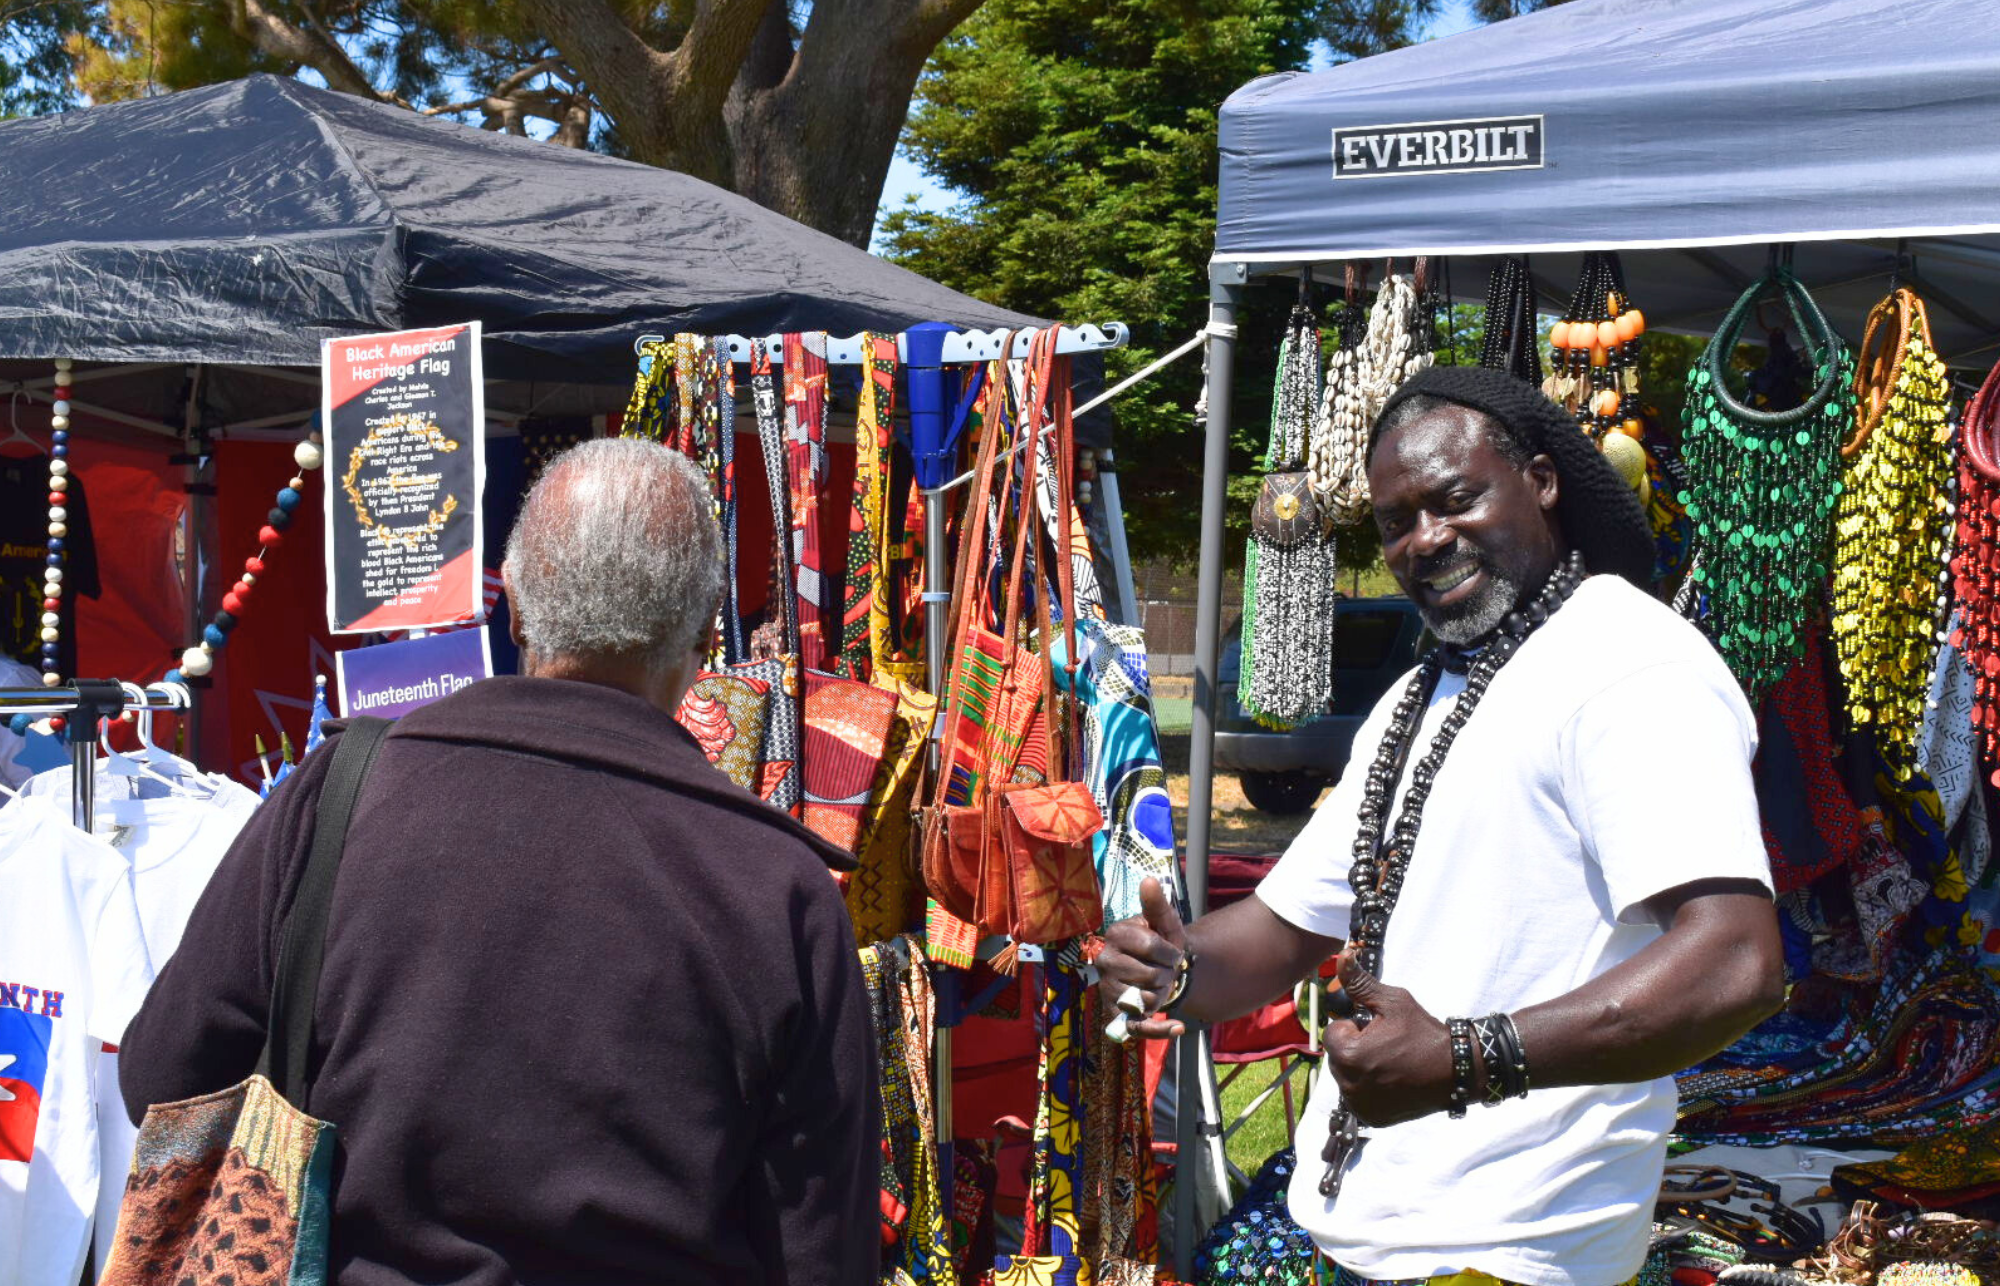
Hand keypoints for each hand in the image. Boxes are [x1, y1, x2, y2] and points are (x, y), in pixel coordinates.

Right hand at [1095, 878, 1188, 1038]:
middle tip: (1163, 969)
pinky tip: (1177, 1027)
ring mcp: (1108, 989)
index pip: (1150, 946)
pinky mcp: (1116, 1014)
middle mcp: (1104, 962)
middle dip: (1166, 973)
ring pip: (1147, 998)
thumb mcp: (1164, 923)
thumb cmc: (1162, 943)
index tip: (1170, 951)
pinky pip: (1136, 1026)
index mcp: (1114, 935)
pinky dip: (1159, 1030)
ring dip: (1163, 993)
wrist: (1164, 970)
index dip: (1169, 951)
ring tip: (1158, 985)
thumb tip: (1149, 880)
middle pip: (1149, 974)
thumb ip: (1156, 904)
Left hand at [1323, 949, 1452, 1125]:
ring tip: (1392, 1063)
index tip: (1380, 1030)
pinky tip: (1393, 1081)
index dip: (1356, 1027)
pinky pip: (1359, 1098)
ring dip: (1361, 1069)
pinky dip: (1370, 1090)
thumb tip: (1342, 956)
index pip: (1334, 1033)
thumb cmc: (1423, 1033)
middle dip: (1356, 1048)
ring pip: (1347, 1077)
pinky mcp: (1372, 1118)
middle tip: (1388, 1046)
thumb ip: (1360, 983)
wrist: (1455, 1070)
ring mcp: (1360, 1105)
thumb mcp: (1393, 1002)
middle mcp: (1348, 1084)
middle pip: (1338, 1057)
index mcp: (1348, 1054)